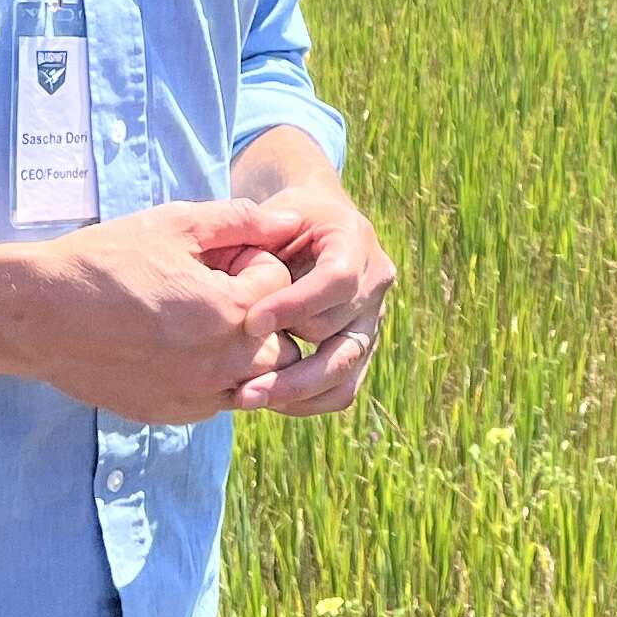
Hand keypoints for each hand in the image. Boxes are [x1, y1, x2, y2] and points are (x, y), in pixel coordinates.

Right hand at [2, 199, 313, 424]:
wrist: (40, 315)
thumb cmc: (106, 261)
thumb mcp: (175, 225)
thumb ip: (240, 222)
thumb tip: (292, 222)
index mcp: (229, 311)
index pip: (280, 284)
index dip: (252, 260)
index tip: (215, 256)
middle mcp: (222, 363)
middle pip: (279, 337)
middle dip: (258, 309)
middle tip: (212, 287)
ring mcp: (198, 395)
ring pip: (256, 377)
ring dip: (242, 348)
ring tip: (199, 319)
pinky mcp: (173, 413)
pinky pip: (220, 399)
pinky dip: (214, 376)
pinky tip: (177, 348)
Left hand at [234, 177, 397, 416]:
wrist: (313, 222)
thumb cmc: (282, 219)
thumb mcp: (269, 215)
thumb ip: (256, 238)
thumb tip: (245, 283)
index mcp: (354, 240)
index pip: (337, 280)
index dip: (296, 305)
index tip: (252, 322)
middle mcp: (374, 281)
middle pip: (341, 335)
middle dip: (290, 364)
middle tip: (242, 384)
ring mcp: (372, 318)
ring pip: (345, 370)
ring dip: (296, 391)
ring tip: (249, 399)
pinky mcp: (360, 346)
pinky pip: (343, 388)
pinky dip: (307, 401)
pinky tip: (268, 400)